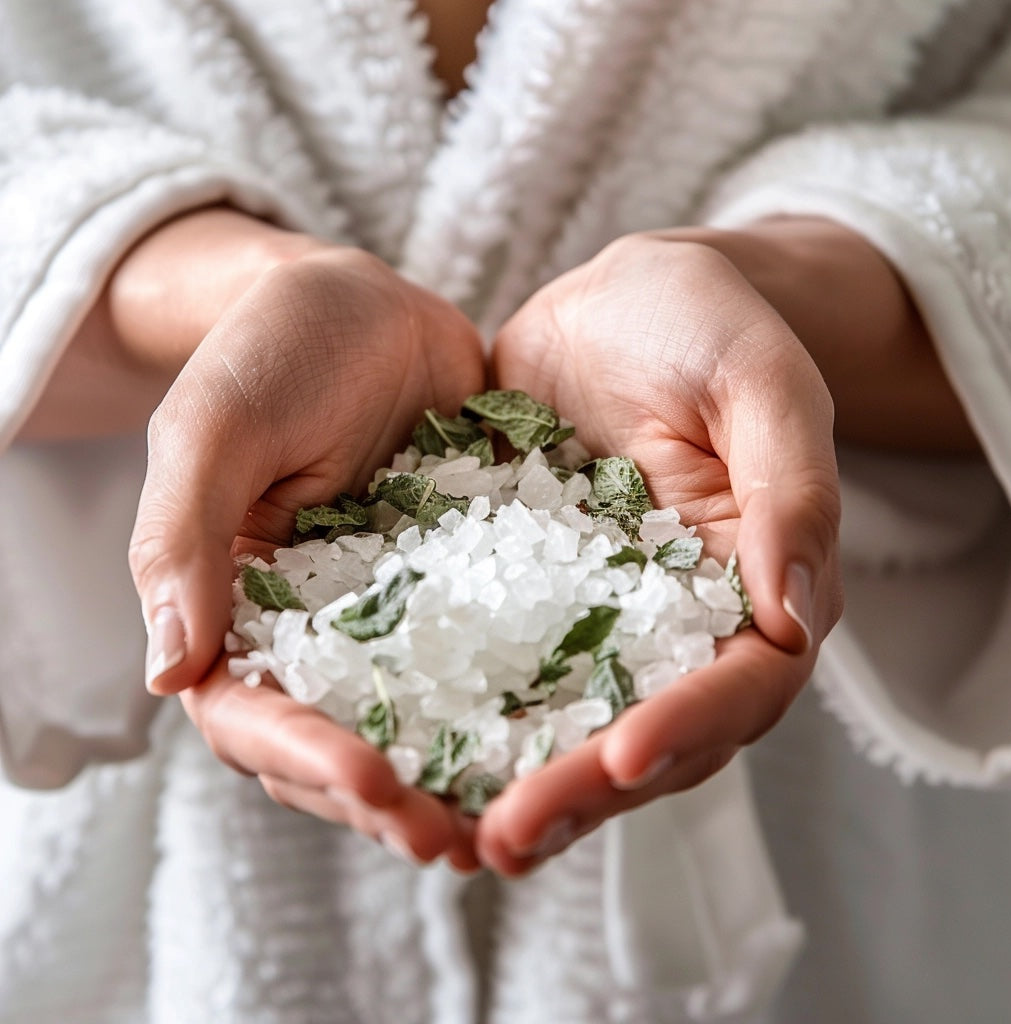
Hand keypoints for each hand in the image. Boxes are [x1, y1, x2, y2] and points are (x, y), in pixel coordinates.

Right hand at [127, 225, 484, 864]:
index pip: (255, 714)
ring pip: (418, 723)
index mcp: (239, 611)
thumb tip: (167, 671)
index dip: (307, 758)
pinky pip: (488, 658)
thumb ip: (184, 540)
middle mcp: (318, 634)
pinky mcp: (464, 590)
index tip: (374, 782)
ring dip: (459, 779)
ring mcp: (396, 620)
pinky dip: (518, 701)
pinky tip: (569, 728)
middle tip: (458, 841)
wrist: (367, 310)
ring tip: (518, 819)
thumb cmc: (273, 352)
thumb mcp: (216, 428)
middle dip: (391, 801)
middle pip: (339, 746)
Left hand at [477, 228, 844, 873]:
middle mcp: (677, 624)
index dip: (687, 728)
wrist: (622, 304)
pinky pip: (501, 666)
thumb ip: (792, 491)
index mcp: (752, 587)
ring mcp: (599, 618)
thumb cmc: (708, 326)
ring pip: (570, 722)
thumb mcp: (762, 384)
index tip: (620, 756)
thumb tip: (794, 614)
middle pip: (648, 735)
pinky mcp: (530, 595)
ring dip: (518, 782)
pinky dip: (462, 714)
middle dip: (583, 790)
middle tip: (504, 839)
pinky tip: (402, 747)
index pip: (739, 686)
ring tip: (449, 834)